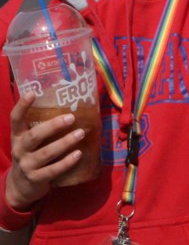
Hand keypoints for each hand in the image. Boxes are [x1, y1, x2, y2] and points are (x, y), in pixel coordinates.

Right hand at [6, 94, 85, 209]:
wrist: (20, 188)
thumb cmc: (30, 156)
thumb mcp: (29, 142)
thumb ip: (41, 128)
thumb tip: (68, 105)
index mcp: (17, 137)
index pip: (15, 119)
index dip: (22, 106)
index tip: (32, 92)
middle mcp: (19, 149)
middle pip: (34, 136)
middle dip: (52, 126)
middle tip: (71, 117)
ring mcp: (27, 165)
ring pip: (46, 153)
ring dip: (65, 142)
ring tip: (81, 133)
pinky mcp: (36, 179)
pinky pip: (53, 170)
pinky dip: (67, 162)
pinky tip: (78, 154)